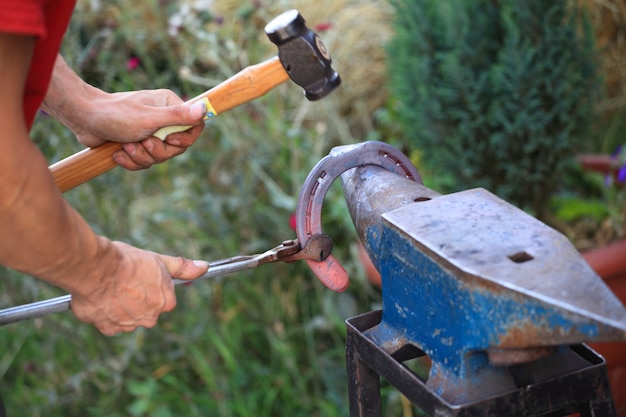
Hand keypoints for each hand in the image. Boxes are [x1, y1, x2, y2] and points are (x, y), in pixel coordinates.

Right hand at [69, 241, 208, 335]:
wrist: (95, 269)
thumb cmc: (128, 261)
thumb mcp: (159, 260)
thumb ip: (183, 268)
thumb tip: (204, 267)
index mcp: (165, 303)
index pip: (161, 298)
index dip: (149, 286)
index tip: (138, 276)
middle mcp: (150, 318)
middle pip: (144, 309)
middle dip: (135, 298)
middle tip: (123, 281)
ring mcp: (129, 325)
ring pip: (125, 316)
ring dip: (118, 306)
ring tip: (110, 287)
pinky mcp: (108, 329)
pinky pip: (107, 322)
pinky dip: (103, 312)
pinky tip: (100, 297)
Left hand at [74, 90, 206, 170]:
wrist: (83, 119)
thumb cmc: (116, 114)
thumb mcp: (150, 118)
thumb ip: (178, 116)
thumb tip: (205, 108)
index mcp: (170, 106)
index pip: (194, 127)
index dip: (184, 139)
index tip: (168, 138)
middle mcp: (163, 118)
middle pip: (176, 148)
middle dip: (157, 151)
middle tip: (142, 143)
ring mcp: (150, 132)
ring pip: (159, 157)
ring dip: (140, 157)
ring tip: (125, 145)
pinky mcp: (137, 144)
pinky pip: (144, 162)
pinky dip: (131, 161)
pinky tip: (118, 153)